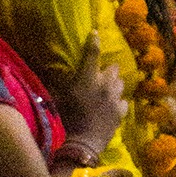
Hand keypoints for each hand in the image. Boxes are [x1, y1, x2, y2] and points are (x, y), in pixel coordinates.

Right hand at [53, 37, 126, 163]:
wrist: (82, 144)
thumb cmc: (65, 119)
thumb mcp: (58, 97)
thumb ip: (58, 82)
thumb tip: (52, 72)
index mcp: (87, 78)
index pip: (92, 53)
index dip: (94, 41)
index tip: (95, 33)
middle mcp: (105, 85)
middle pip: (113, 68)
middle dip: (108, 69)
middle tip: (100, 74)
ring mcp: (115, 98)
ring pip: (120, 84)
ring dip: (114, 84)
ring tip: (106, 90)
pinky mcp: (121, 112)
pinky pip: (123, 100)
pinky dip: (118, 101)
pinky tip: (112, 104)